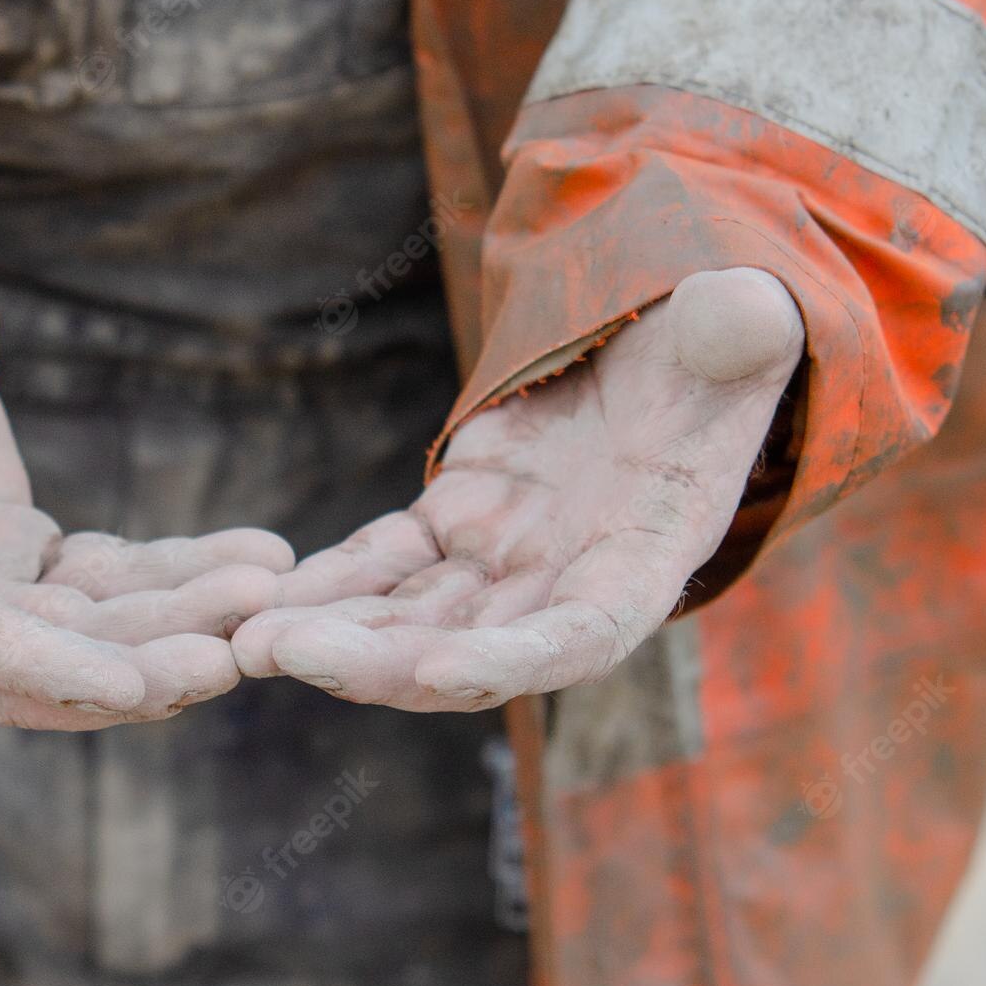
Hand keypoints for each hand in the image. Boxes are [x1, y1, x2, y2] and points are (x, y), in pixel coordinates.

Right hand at [0, 234, 291, 728]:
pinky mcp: (9, 562)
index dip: (36, 666)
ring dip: (172, 625)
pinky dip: (177, 578)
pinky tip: (259, 560)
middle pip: (23, 663)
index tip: (131, 686)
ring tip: (264, 591)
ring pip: (78, 633)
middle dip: (129, 668)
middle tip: (231, 655)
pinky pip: (103, 587)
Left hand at [231, 268, 803, 710]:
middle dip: (376, 661)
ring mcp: (505, 561)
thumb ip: (740, 329)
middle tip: (283, 653)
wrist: (673, 347)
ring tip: (243, 641)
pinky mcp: (455, 525)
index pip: (581, 632)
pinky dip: (324, 583)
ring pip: (409, 620)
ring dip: (331, 635)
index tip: (438, 671)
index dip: (512, 660)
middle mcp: (567, 581)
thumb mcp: (739, 326)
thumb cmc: (721, 340)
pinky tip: (255, 596)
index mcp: (647, 555)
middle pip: (466, 648)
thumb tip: (743, 313)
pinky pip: (380, 565)